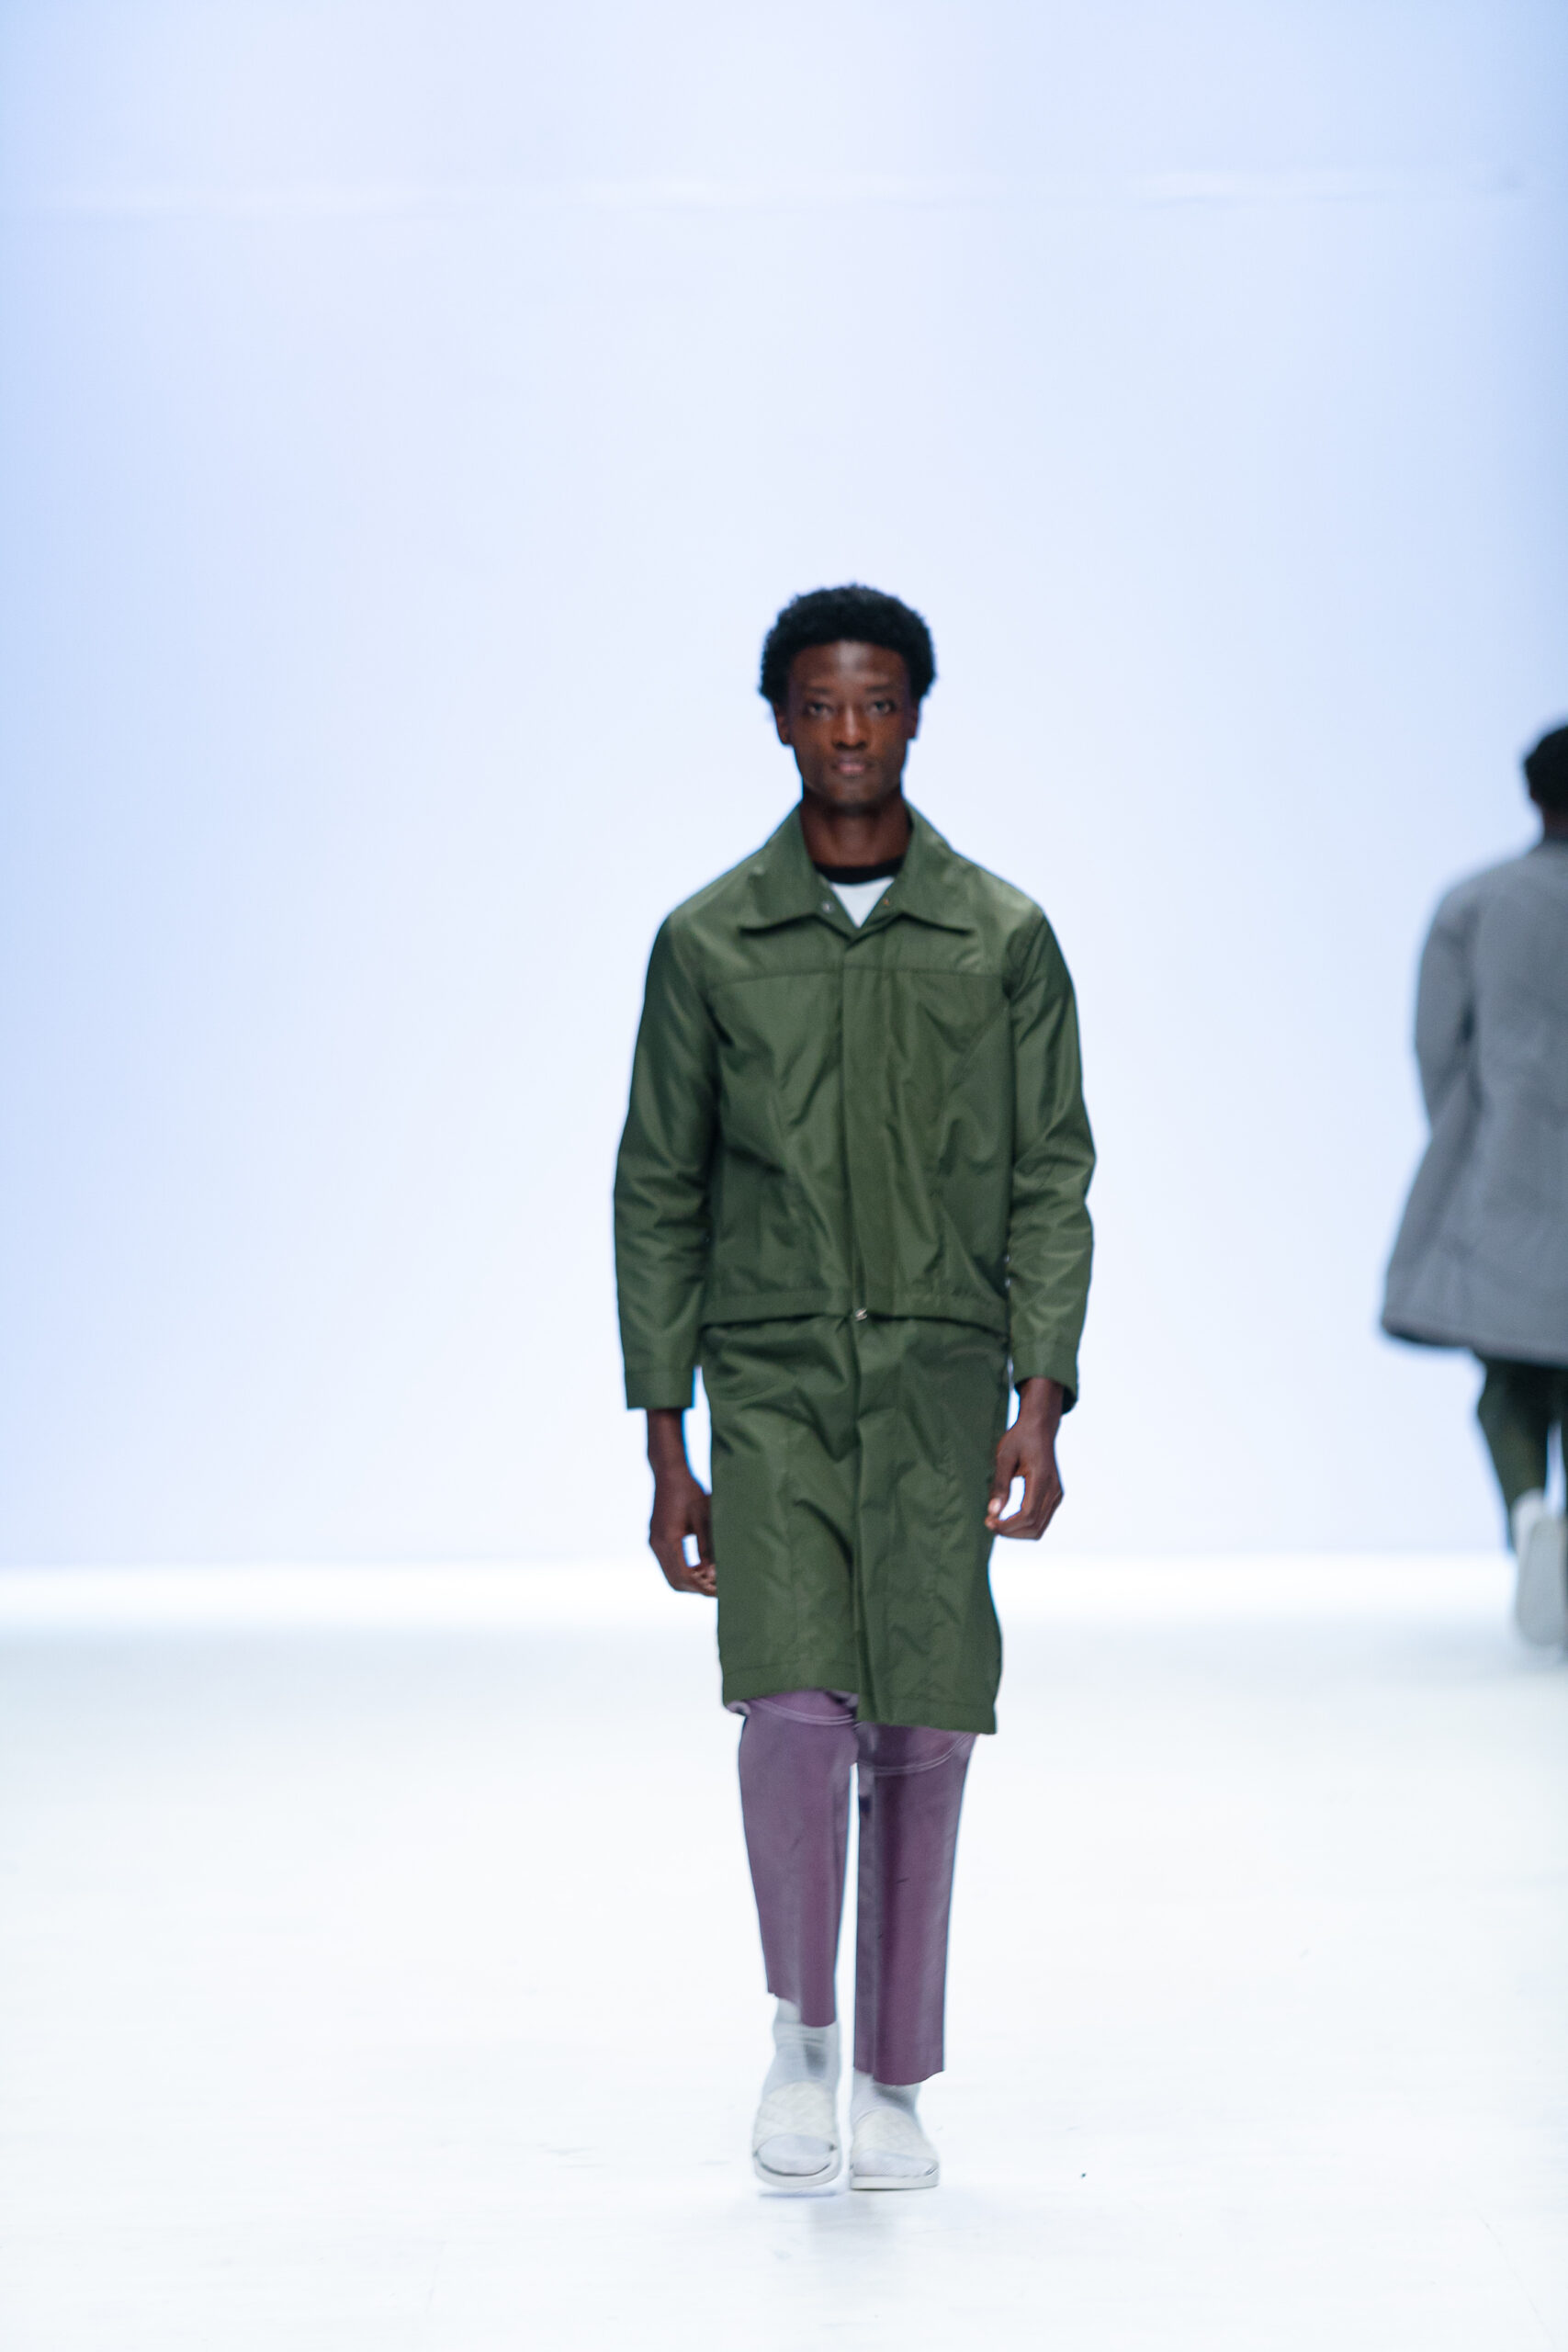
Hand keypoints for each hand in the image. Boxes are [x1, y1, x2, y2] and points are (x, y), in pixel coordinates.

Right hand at [645, 1409, 715, 1595]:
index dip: (702, 1587)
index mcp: (668, 1540)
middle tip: (719, 1589)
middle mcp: (657, 1544)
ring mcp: (654, 1542)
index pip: (685, 1576)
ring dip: (690, 1581)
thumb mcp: (704, 1518)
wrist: (669, 1472)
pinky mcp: (657, 1538)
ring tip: (713, 1579)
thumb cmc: (690, 1491)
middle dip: (697, 1588)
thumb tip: (712, 1572)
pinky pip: (668, 1564)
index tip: (720, 1591)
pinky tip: (701, 1567)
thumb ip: (707, 1546)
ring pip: (671, 1575)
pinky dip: (684, 1570)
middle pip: (675, 1581)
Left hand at [984, 1377, 1064, 1540]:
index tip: (988, 1521)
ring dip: (1017, 1532)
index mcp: (1042, 1479)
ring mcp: (1057, 1494)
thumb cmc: (1020, 1438)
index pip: (1027, 1515)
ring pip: (1039, 1528)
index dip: (1007, 1525)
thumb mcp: (1004, 1456)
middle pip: (1034, 1527)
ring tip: (997, 1523)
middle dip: (1010, 1532)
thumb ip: (1000, 1485)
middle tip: (989, 1523)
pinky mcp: (1055, 1497)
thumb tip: (993, 1512)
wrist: (1040, 1427)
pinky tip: (1008, 1519)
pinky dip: (1024, 1526)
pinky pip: (1041, 1521)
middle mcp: (1054, 1490)